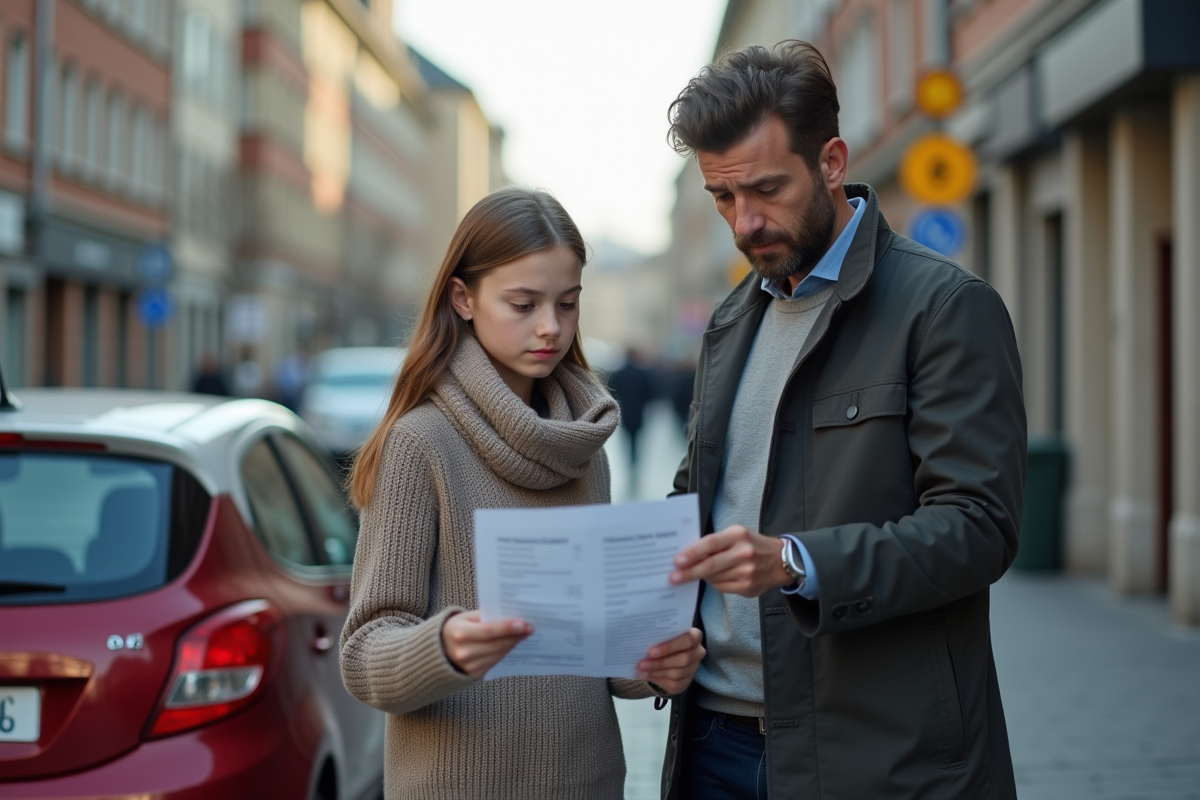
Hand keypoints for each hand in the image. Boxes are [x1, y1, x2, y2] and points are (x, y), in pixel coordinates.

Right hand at [440, 610, 532, 677]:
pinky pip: (495, 661)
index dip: (507, 628)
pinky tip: (512, 643)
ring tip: (524, 634)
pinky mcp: (475, 674)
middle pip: (497, 644)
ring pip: (499, 654)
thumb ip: (483, 616)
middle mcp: (464, 652)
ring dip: (513, 644)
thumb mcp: (464, 617)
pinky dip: (505, 651)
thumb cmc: (454, 629)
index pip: (489, 631)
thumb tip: (508, 616)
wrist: (438, 652)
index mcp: (460, 634)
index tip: (524, 624)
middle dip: (516, 636)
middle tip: (530, 628)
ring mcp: (470, 665)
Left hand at [637, 627, 704, 694]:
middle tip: (642, 663)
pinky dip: (659, 680)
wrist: (667, 653)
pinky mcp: (687, 681)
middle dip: (661, 662)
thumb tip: (642, 640)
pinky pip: (674, 684)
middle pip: (683, 659)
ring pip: (678, 673)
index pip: (688, 640)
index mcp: (695, 636)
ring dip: (657, 672)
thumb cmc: (665, 639)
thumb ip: (658, 636)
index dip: (669, 647)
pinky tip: (647, 676)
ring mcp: (693, 668)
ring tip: (642, 670)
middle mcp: (698, 652)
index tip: (651, 652)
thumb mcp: (663, 634)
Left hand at [669, 525, 792, 597]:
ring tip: (691, 574)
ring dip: (701, 577)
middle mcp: (744, 553)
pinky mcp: (747, 587)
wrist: (780, 561)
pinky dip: (714, 583)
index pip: (710, 543)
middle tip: (673, 577)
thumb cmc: (751, 545)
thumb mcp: (736, 535)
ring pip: (714, 578)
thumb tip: (688, 555)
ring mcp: (747, 571)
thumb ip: (715, 543)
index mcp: (738, 535)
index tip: (677, 560)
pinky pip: (721, 587)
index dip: (692, 553)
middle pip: (710, 565)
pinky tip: (713, 578)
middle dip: (689, 572)